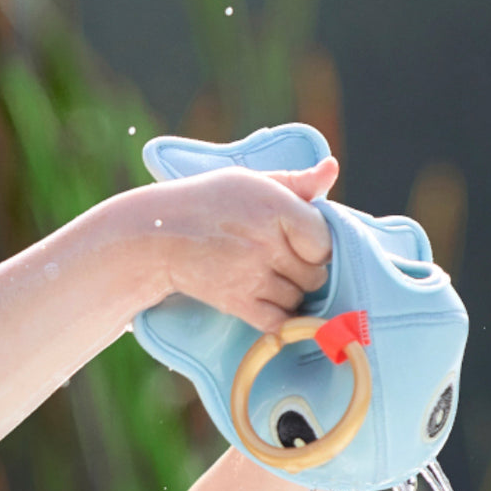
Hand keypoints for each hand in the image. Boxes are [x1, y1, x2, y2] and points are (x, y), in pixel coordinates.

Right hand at [147, 156, 338, 331]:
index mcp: (276, 208)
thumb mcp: (252, 182)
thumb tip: (331, 168)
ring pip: (297, 298)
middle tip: (290, 263)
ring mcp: (251, 276)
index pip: (324, 241)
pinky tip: (275, 308)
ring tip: (276, 280)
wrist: (158, 235)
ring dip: (293, 294)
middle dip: (308, 271)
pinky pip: (277, 322)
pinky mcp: (235, 302)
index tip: (307, 243)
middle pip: (314, 274)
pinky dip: (283, 321)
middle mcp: (266, 244)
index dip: (320, 246)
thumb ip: (296, 181)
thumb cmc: (209, 202)